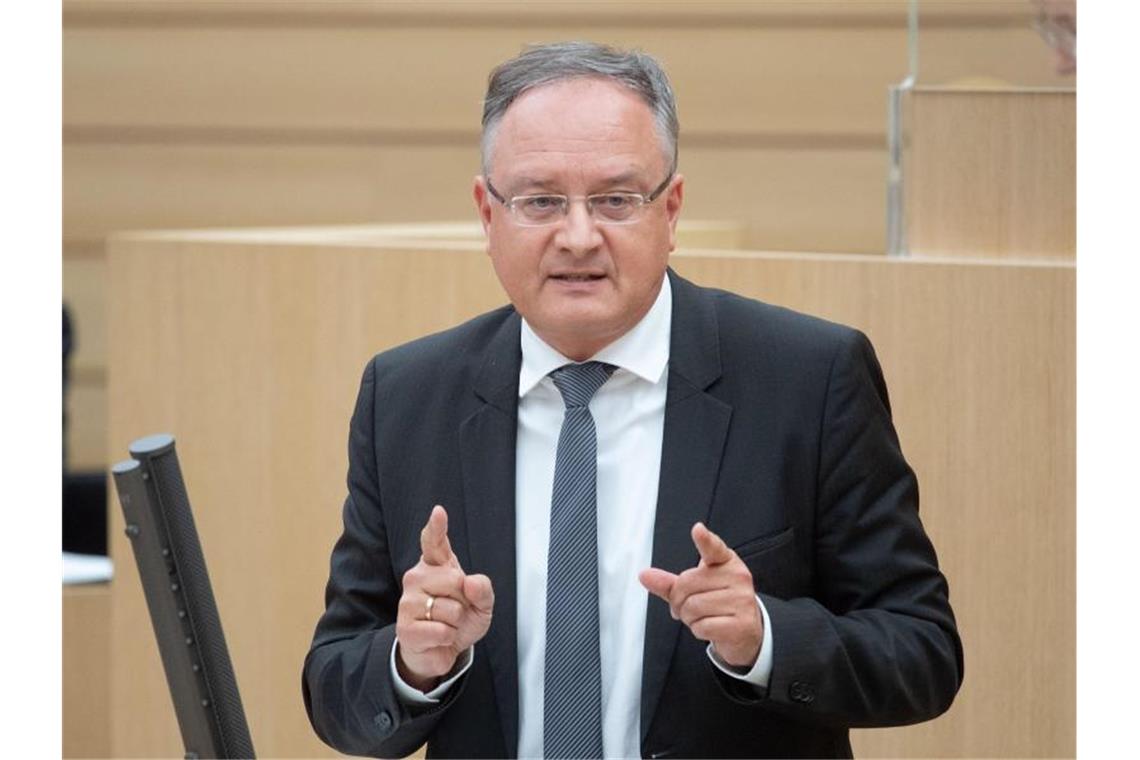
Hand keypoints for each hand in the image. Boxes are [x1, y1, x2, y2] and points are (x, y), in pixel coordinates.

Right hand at [395, 505, 493, 690]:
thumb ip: (483, 589)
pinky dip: (448, 638)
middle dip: (464, 600)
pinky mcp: (405, 626)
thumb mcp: (482, 604)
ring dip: (456, 623)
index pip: (434, 541)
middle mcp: (418, 577)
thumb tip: (470, 582)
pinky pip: (441, 630)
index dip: (437, 527)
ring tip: (445, 624)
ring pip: (450, 609)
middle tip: (456, 609)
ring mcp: (408, 601)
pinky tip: (438, 638)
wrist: (442, 651)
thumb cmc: (460, 619)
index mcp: (437, 565)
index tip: (439, 512)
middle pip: (455, 580)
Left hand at [639, 522, 762, 668]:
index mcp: (726, 562)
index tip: (697, 530)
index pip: (714, 548)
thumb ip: (670, 582)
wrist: (747, 631)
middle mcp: (737, 577)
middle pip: (686, 584)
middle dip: (680, 601)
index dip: (705, 540)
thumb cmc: (719, 604)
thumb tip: (645, 575)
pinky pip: (702, 626)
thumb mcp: (696, 588)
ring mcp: (742, 600)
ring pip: (692, 607)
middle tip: (689, 607)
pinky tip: (711, 627)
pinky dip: (699, 630)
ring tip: (702, 616)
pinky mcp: (741, 623)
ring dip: (689, 618)